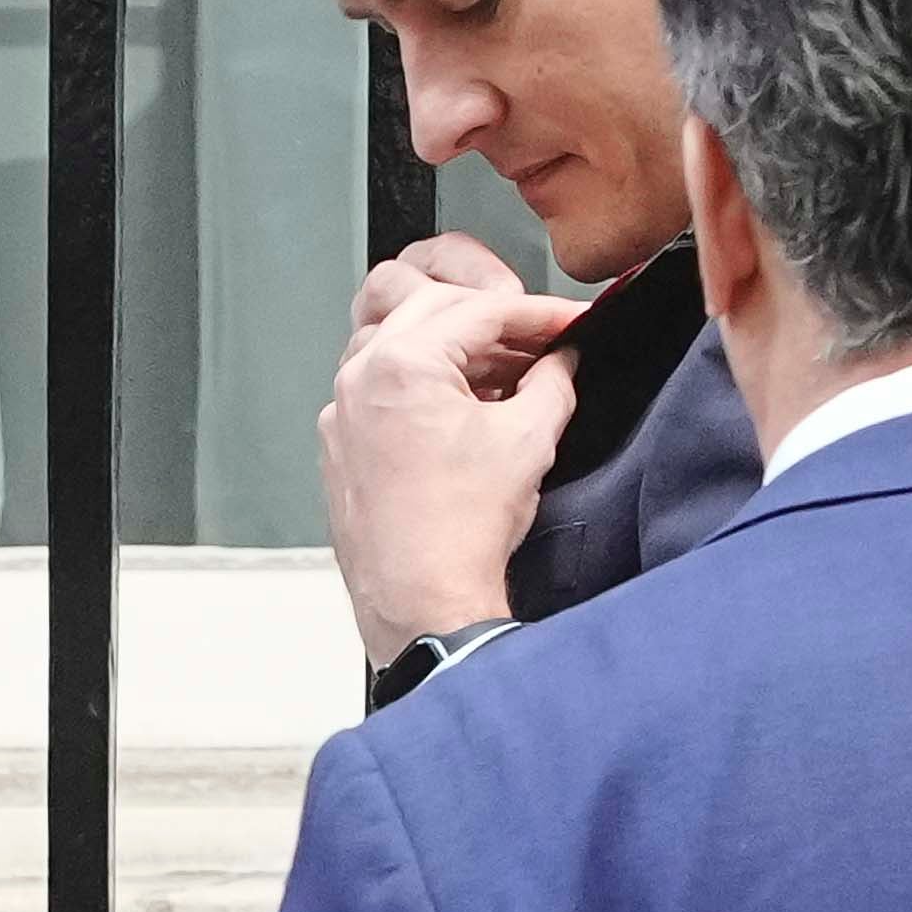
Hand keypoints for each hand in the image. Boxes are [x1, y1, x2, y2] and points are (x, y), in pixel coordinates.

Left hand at [322, 246, 588, 662]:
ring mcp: (341, 415)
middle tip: (542, 342)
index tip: (570, 322)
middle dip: (494, 321)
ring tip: (507, 376)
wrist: (421, 601)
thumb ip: (553, 380)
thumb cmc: (460, 532)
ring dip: (456, 349)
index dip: (538, 313)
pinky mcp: (341, 448)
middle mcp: (358, 381)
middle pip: (433, 311)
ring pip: (401, 346)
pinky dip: (426, 385)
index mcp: (400, 365)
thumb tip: (561, 359)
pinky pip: (382, 391)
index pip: (480, 310)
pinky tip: (467, 408)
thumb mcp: (530, 438)